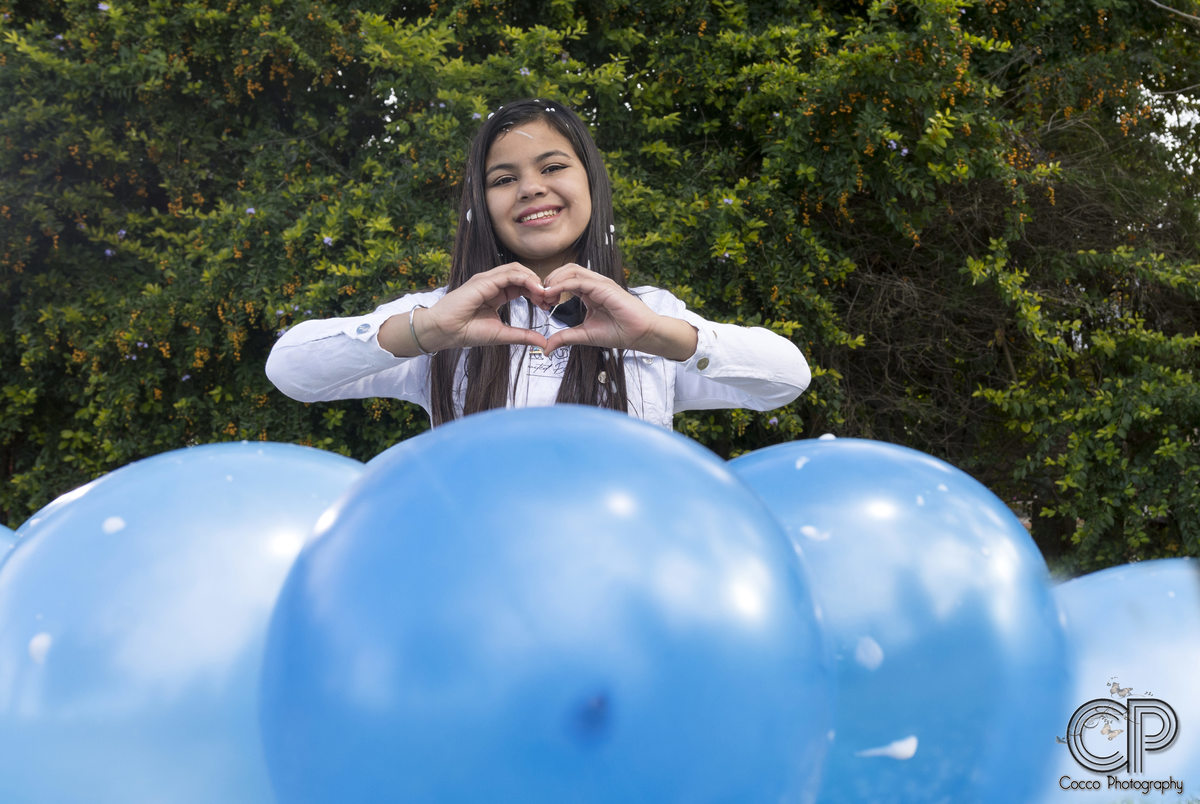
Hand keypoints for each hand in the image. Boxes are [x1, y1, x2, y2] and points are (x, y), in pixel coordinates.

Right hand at [381, 263, 550, 355]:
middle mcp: (492, 283)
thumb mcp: (502, 334)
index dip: (537, 292)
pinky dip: (525, 279)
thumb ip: (523, 336)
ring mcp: (487, 279)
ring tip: (545, 294)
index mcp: (497, 293)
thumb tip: (543, 343)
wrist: (445, 331)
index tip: (549, 305)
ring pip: (517, 270)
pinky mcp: (483, 280)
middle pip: (523, 274)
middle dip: (539, 285)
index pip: (522, 285)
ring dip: (535, 280)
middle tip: (551, 299)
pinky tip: (536, 290)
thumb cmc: (467, 332)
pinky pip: (509, 273)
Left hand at [541, 264, 697, 360]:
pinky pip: (579, 280)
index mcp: (590, 292)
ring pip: (571, 270)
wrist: (641, 334)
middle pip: (566, 270)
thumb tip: (545, 348)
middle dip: (549, 280)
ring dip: (554, 280)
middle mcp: (594, 284)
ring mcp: (600, 283)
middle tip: (539, 296)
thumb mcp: (584, 335)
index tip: (540, 303)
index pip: (565, 280)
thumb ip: (565, 338)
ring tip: (544, 293)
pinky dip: (563, 285)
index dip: (550, 288)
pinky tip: (553, 293)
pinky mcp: (604, 286)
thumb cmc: (619, 332)